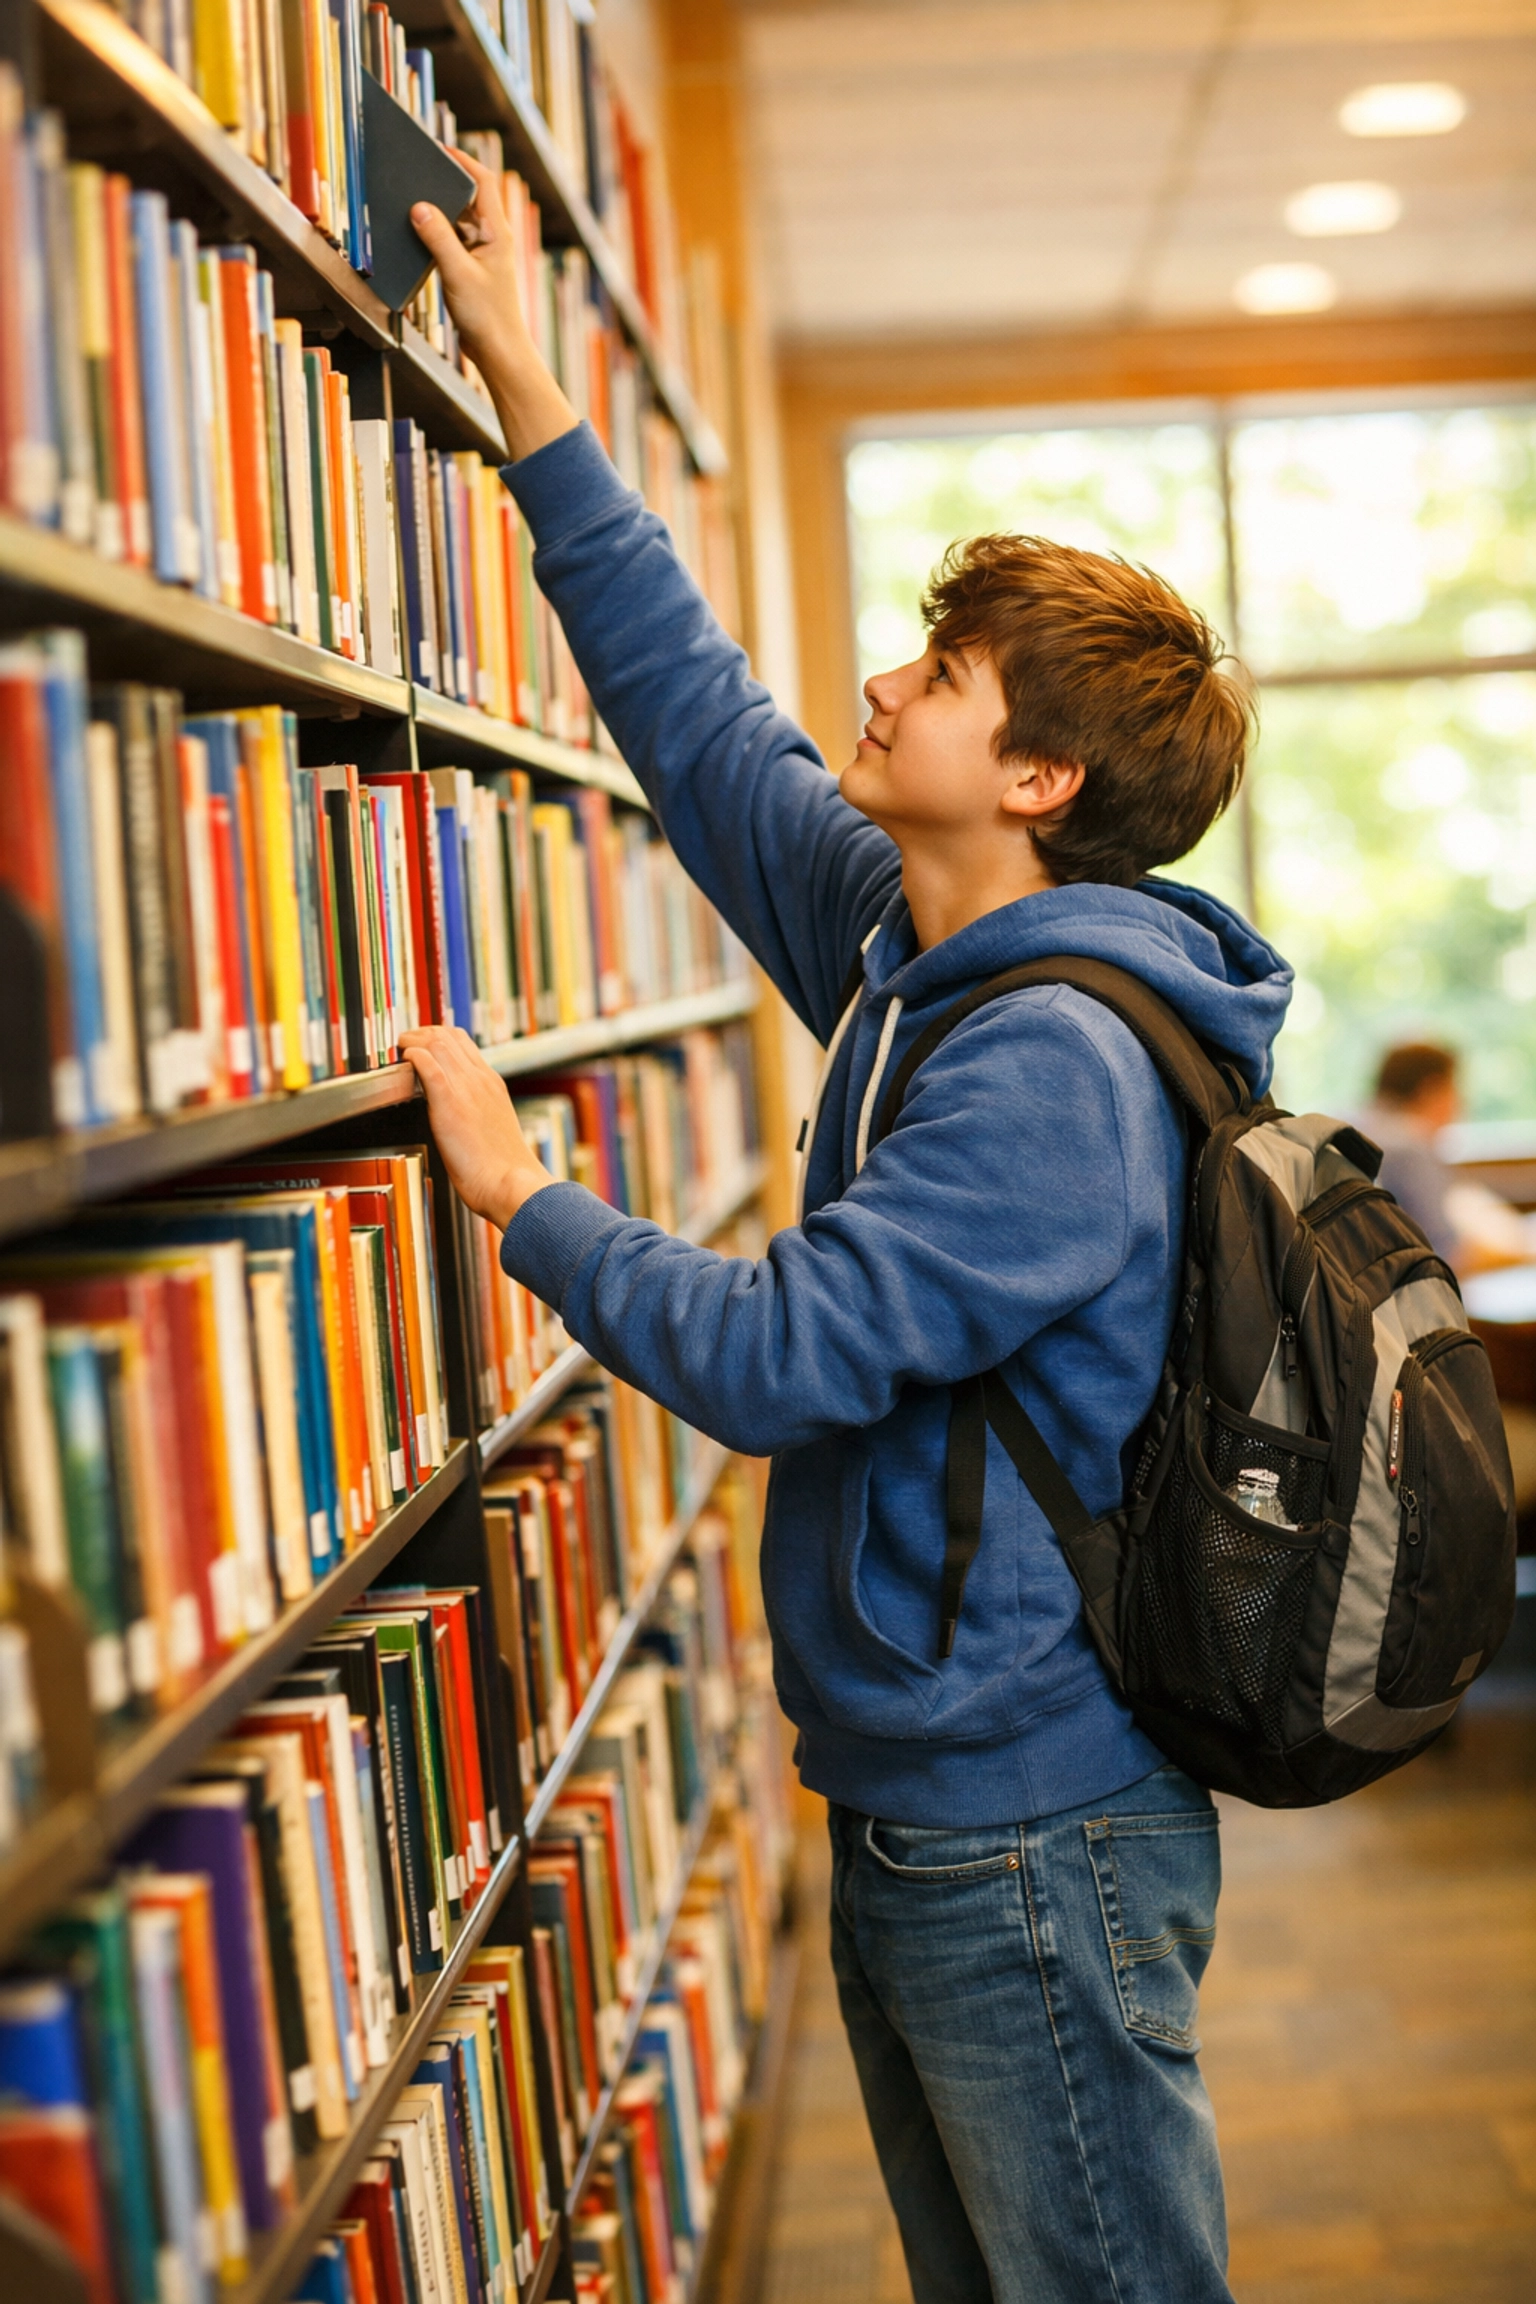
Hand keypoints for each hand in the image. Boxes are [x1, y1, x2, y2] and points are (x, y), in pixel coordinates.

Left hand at [399, 1026, 553, 1230]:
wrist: (510, 1182)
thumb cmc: (502, 1169)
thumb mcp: (494, 1127)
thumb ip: (478, 1113)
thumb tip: (462, 1117)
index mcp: (492, 1083)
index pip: (463, 1042)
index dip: (437, 1037)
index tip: (421, 1044)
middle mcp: (481, 1079)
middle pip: (448, 1035)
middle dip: (421, 1033)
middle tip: (405, 1042)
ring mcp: (467, 1088)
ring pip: (438, 1043)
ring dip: (414, 1040)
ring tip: (401, 1048)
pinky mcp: (450, 1103)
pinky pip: (428, 1065)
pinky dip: (414, 1055)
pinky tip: (406, 1060)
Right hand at [412, 149, 578, 461]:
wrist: (498, 352)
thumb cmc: (487, 317)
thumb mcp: (458, 274)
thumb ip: (438, 239)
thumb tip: (419, 208)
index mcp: (497, 231)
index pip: (482, 181)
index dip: (461, 160)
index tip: (438, 148)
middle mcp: (492, 237)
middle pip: (468, 197)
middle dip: (444, 184)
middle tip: (418, 172)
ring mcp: (483, 253)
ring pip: (458, 220)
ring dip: (438, 213)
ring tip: (412, 203)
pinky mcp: (472, 268)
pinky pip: (452, 241)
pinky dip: (436, 235)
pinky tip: (417, 237)